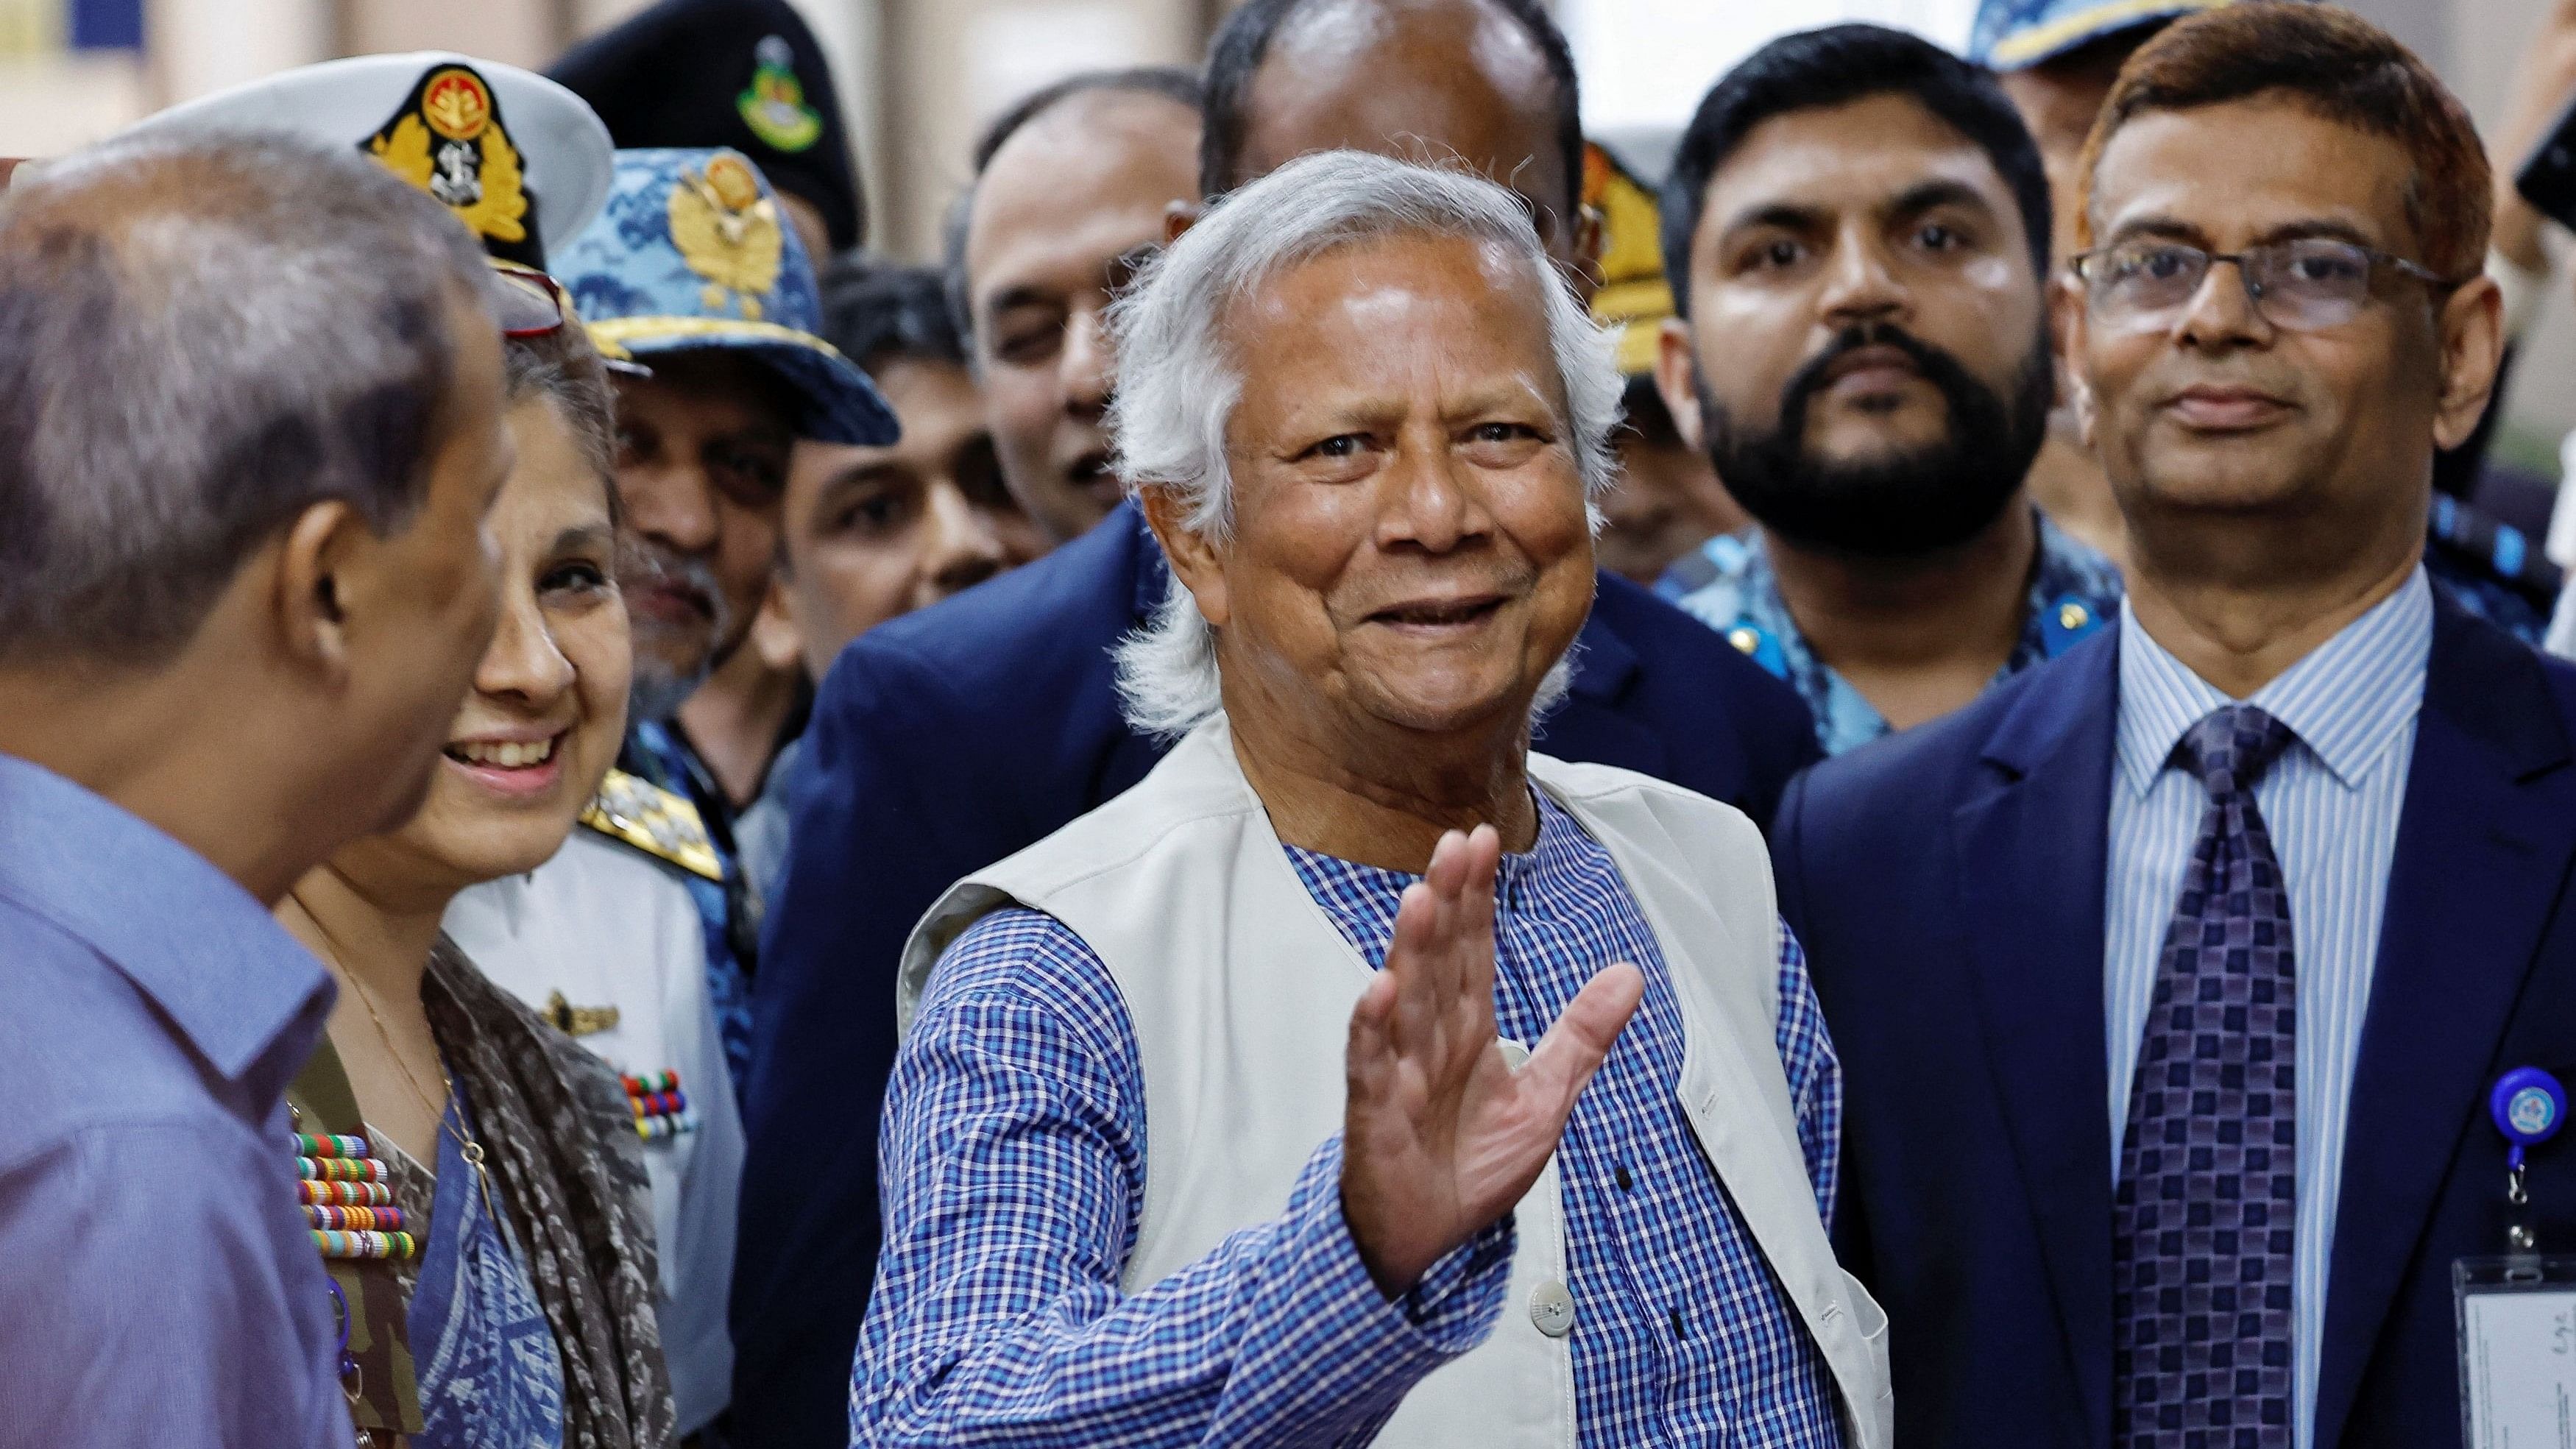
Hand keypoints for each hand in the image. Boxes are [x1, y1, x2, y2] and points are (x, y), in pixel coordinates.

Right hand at [1340, 824, 1645, 1298]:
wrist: (1427, 1242)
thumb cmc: (1471, 1167)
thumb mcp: (1546, 1099)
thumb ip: (1582, 1036)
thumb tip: (1631, 973)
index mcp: (1468, 1031)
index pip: (1472, 951)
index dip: (1476, 897)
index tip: (1481, 840)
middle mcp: (1430, 1041)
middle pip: (1438, 960)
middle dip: (1447, 902)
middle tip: (1455, 843)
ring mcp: (1399, 1074)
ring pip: (1405, 1001)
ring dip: (1410, 950)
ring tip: (1420, 897)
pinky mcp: (1375, 1116)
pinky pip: (1372, 1067)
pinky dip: (1374, 1031)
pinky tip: (1379, 991)